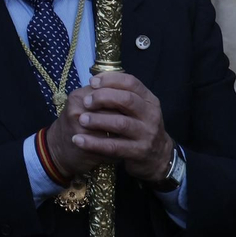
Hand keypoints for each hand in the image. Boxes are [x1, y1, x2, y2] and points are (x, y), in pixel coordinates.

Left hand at [48, 72, 173, 182]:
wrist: (157, 157)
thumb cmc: (138, 126)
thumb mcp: (137, 109)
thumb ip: (119, 95)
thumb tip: (93, 83)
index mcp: (149, 100)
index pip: (131, 82)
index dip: (110, 79)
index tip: (92, 82)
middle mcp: (151, 115)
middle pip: (127, 100)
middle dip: (102, 97)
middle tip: (85, 102)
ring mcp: (146, 135)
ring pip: (121, 123)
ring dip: (97, 120)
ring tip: (81, 119)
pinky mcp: (138, 152)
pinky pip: (114, 147)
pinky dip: (94, 143)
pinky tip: (79, 140)